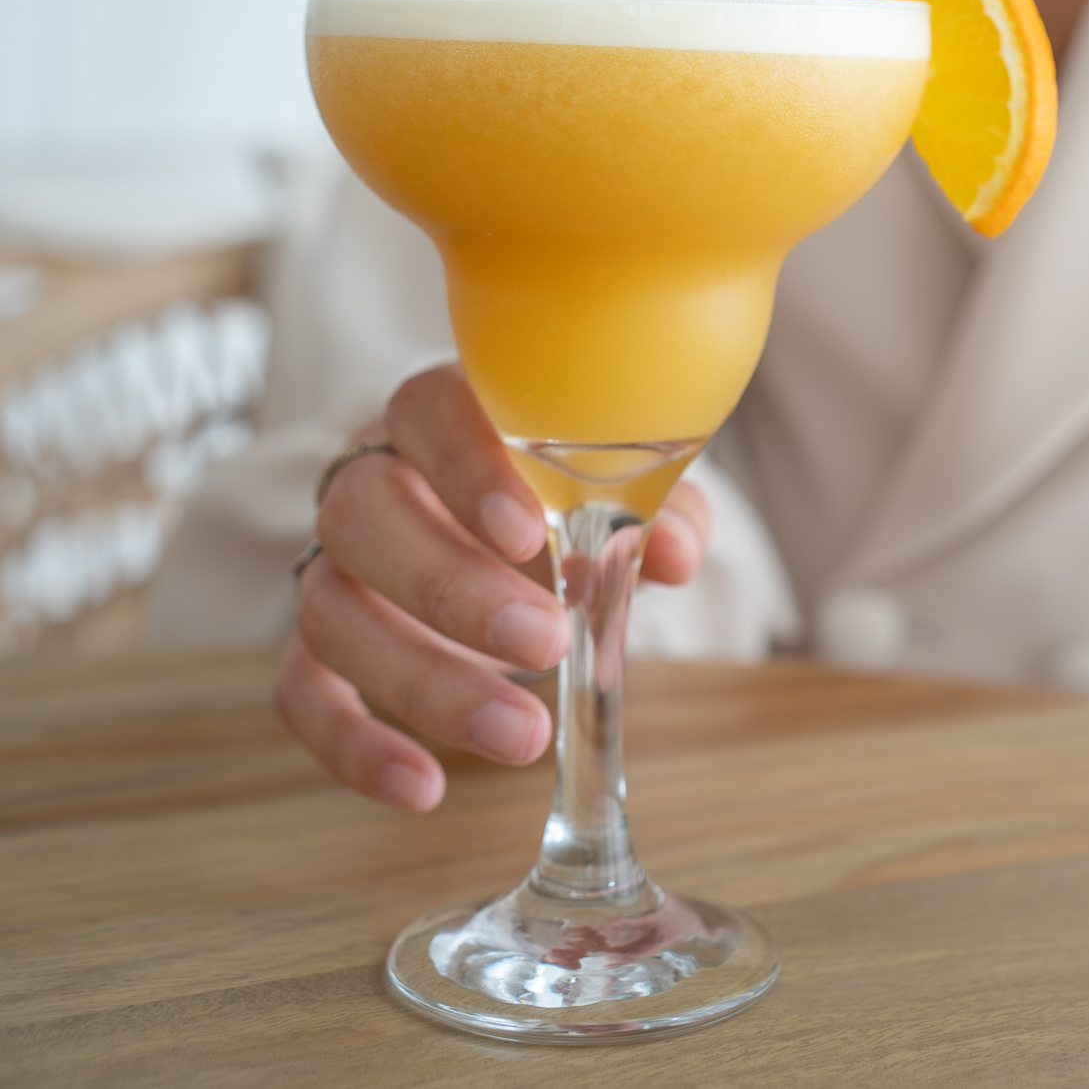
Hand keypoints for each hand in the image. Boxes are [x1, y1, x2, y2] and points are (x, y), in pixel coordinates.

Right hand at [275, 364, 710, 810]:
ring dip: (423, 680)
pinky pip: (301, 693)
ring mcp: (331, 562)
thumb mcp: (612, 486)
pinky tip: (424, 789)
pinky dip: (352, 746)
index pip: (429, 413)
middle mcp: (368, 478)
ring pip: (331, 609)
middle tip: (546, 645)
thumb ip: (650, 507)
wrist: (499, 531)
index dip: (467, 472)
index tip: (527, 535)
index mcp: (439, 413)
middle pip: (366, 514)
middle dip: (451, 588)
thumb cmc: (558, 491)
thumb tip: (674, 553)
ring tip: (521, 735)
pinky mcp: (313, 643)